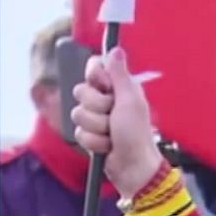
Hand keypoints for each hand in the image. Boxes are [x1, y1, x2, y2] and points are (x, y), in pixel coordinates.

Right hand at [72, 47, 163, 196]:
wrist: (133, 166)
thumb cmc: (137, 133)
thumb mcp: (130, 100)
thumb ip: (120, 75)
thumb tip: (116, 49)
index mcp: (119, 87)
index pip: (94, 68)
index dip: (95, 76)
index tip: (104, 86)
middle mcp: (107, 100)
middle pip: (81, 91)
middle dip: (97, 107)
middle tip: (114, 116)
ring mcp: (97, 118)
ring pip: (78, 113)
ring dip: (97, 127)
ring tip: (113, 134)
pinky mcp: (90, 135)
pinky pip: (79, 133)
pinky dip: (94, 141)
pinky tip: (107, 146)